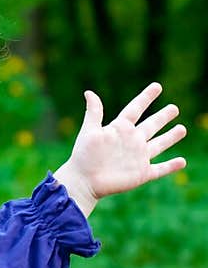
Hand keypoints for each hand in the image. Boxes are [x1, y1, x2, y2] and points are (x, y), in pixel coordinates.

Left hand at [58, 81, 186, 204]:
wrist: (84, 181)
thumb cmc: (84, 156)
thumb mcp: (89, 131)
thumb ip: (94, 113)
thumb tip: (89, 92)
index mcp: (120, 128)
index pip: (136, 108)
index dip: (146, 97)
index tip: (157, 86)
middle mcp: (132, 141)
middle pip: (151, 125)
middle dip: (163, 117)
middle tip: (174, 107)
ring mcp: (138, 157)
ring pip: (159, 144)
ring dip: (171, 137)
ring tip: (182, 129)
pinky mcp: (142, 174)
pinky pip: (160, 169)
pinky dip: (171, 166)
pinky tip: (182, 161)